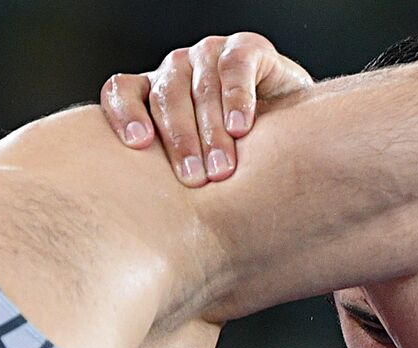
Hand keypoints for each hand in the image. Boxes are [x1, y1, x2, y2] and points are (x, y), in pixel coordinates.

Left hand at [100, 32, 311, 186]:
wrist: (294, 135)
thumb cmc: (236, 159)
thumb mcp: (197, 168)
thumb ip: (170, 179)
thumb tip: (152, 228)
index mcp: (153, 95)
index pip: (122, 91)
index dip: (124, 113)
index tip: (138, 143)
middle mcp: (176, 71)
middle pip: (165, 96)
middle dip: (181, 141)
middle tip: (195, 180)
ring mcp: (209, 55)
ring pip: (200, 86)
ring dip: (211, 129)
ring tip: (223, 168)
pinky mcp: (246, 48)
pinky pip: (235, 67)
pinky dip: (237, 97)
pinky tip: (242, 127)